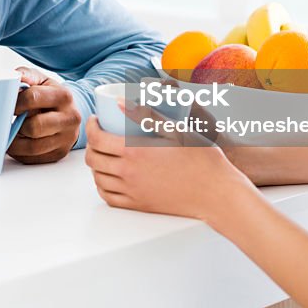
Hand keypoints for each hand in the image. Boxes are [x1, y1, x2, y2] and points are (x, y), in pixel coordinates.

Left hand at [7, 66, 81, 164]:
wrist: (69, 112)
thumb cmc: (49, 95)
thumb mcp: (41, 80)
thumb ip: (26, 75)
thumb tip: (15, 78)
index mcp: (64, 96)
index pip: (32, 98)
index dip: (15, 102)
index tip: (7, 104)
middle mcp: (69, 118)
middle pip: (34, 127)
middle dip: (17, 125)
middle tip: (8, 121)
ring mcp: (66, 139)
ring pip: (32, 147)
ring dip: (15, 142)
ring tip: (9, 133)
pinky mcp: (59, 153)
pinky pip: (34, 158)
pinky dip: (20, 153)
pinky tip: (17, 143)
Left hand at [83, 98, 258, 224]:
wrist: (216, 193)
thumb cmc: (202, 159)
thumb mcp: (176, 130)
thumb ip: (146, 115)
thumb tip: (120, 102)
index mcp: (134, 151)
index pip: (97, 139)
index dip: (92, 127)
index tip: (96, 121)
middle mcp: (129, 173)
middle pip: (93, 159)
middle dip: (91, 145)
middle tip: (99, 136)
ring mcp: (132, 192)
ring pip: (98, 179)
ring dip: (95, 165)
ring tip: (103, 155)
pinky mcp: (139, 205)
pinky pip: (109, 198)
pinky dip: (102, 186)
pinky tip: (108, 178)